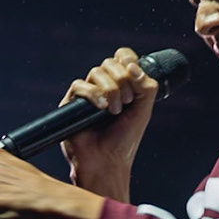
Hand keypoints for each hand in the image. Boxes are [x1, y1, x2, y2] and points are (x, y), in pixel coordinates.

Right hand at [60, 47, 158, 198]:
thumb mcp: (144, 110)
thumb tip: (131, 65)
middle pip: (110, 63)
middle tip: (126, 103)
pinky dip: (93, 94)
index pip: (123, 57)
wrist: (107, 161)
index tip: (134, 76)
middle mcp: (103, 86)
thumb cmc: (125, 140)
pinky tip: (101, 108)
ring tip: (113, 112)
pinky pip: (79, 86)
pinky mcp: (71, 103)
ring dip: (110, 90)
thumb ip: (146, 86)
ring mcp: (87, 94)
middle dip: (122, 81)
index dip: (128, 60)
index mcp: (121, 85)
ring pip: (96, 72)